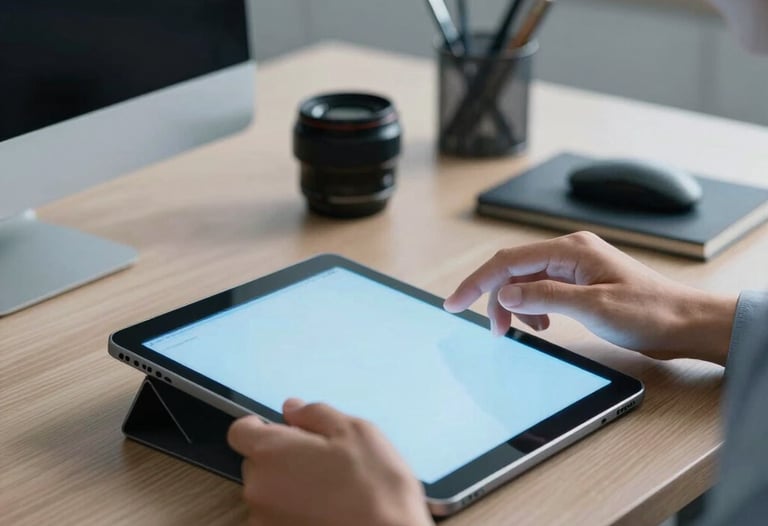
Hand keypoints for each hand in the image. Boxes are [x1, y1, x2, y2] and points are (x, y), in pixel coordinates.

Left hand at [227, 399, 432, 525]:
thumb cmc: (375, 487)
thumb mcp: (354, 431)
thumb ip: (315, 414)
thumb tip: (292, 409)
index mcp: (271, 452)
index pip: (241, 430)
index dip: (261, 426)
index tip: (284, 429)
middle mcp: (259, 488)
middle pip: (257, 462)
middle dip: (282, 456)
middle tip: (322, 459)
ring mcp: (265, 521)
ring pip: (270, 492)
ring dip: (290, 486)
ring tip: (331, 489)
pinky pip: (279, 517)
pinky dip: (296, 511)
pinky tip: (328, 510)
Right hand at [444, 231, 736, 364]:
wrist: (685, 323)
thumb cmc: (649, 312)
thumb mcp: (593, 306)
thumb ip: (545, 297)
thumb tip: (505, 295)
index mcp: (570, 250)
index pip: (508, 261)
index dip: (477, 282)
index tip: (454, 302)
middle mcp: (569, 253)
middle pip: (513, 271)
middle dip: (496, 299)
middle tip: (495, 331)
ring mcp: (574, 268)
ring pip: (526, 282)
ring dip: (516, 307)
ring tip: (522, 331)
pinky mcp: (580, 284)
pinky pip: (542, 291)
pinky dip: (533, 309)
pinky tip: (541, 325)